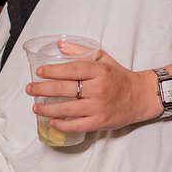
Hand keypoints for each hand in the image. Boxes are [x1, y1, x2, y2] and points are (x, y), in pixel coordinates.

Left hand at [28, 51, 159, 132]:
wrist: (140, 96)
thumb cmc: (120, 77)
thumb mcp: (104, 59)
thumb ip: (82, 52)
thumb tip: (60, 46)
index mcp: (99, 71)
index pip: (71, 70)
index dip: (52, 71)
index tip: (39, 72)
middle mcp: (98, 89)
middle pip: (64, 89)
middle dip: (43, 89)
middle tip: (30, 89)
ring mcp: (99, 107)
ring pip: (67, 109)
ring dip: (47, 109)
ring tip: (35, 107)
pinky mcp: (100, 122)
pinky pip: (76, 126)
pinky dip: (62, 125)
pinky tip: (52, 122)